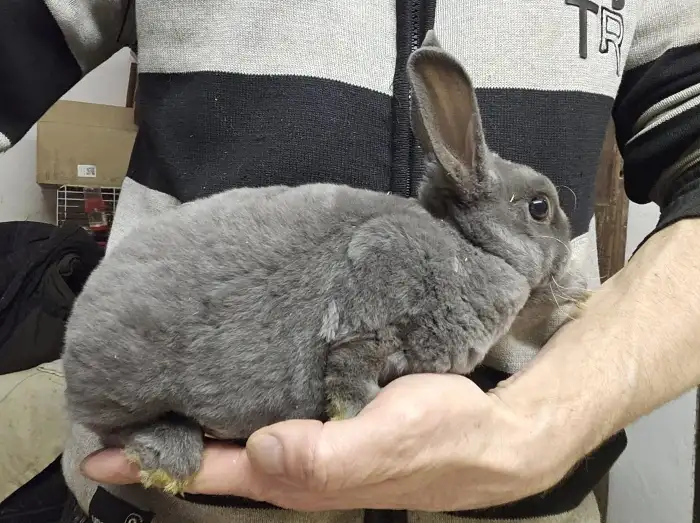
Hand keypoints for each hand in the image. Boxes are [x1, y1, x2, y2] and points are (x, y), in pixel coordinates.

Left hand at [80, 373, 576, 511]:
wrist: (490, 435)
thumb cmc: (442, 437)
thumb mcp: (389, 443)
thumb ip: (325, 456)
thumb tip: (259, 448)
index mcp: (297, 474)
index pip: (210, 470)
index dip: (155, 461)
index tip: (101, 442)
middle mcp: (295, 463)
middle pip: (214, 455)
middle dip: (166, 434)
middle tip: (124, 392)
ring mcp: (311, 442)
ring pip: (238, 431)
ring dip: (199, 413)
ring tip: (163, 375)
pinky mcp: (329, 417)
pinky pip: (270, 408)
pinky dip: (241, 393)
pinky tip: (232, 365)